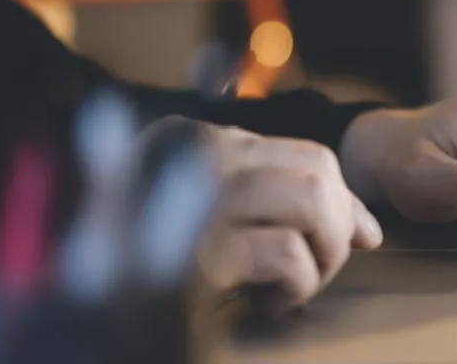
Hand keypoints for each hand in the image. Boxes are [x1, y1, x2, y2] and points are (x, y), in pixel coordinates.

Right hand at [185, 122, 382, 310]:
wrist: (87, 317)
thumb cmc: (167, 265)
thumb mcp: (223, 218)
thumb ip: (288, 203)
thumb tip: (369, 231)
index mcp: (200, 138)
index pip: (310, 156)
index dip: (339, 203)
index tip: (331, 242)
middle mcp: (195, 155)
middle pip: (319, 174)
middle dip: (337, 230)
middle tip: (311, 270)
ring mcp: (193, 199)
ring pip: (312, 200)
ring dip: (323, 256)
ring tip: (291, 286)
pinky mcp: (197, 257)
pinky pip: (287, 254)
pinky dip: (296, 285)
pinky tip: (265, 302)